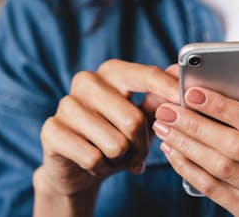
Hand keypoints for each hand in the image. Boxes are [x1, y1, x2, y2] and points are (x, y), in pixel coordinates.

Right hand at [35, 60, 178, 196]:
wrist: (78, 165)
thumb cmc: (117, 135)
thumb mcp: (143, 117)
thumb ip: (160, 98)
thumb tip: (180, 74)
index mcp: (113, 71)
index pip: (146, 75)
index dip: (169, 90)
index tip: (186, 101)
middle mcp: (87, 81)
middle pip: (133, 119)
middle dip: (142, 145)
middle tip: (139, 154)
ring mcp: (66, 104)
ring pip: (115, 143)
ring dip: (121, 159)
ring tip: (115, 156)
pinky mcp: (51, 130)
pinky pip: (93, 157)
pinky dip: (102, 168)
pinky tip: (97, 163)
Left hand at [153, 85, 238, 215]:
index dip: (223, 107)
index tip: (192, 93)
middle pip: (236, 146)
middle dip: (196, 125)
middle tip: (168, 110)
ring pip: (221, 168)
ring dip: (187, 145)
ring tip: (165, 127)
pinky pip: (213, 189)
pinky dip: (188, 168)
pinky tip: (173, 151)